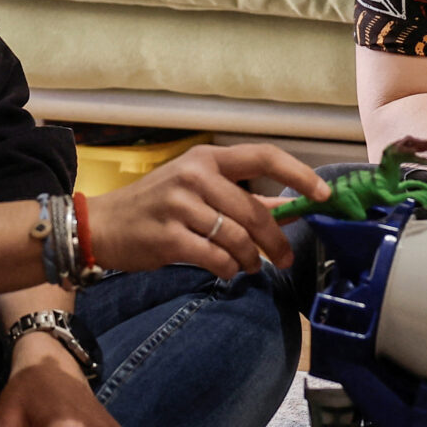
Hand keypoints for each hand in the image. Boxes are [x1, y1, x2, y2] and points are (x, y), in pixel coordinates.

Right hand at [88, 144, 329, 277]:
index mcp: (207, 159)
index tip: (323, 195)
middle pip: (254, 210)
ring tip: (249, 267)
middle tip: (285, 259)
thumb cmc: (155, 206)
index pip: (264, 156)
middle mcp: (194, 176)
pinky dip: (228, 269)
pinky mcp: (168, 237)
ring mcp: (179, 206)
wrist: (102, 225)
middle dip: (276, 240)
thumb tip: (291, 208)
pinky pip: (216, 258)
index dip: (299, 174)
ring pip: (237, 238)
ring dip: (250, 259)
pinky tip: (227, 271)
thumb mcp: (197, 190)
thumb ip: (243, 199)